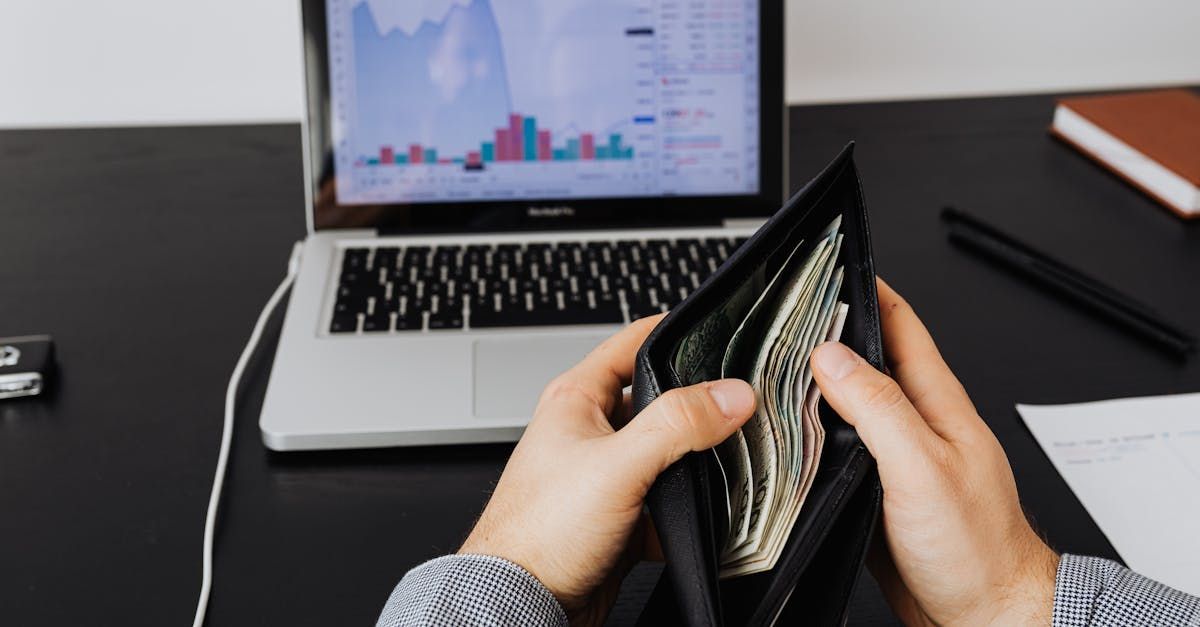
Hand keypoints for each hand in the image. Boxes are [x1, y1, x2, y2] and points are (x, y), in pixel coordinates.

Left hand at [459, 315, 755, 624]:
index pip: (632, 344)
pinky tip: (696, 519)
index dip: (673, 332)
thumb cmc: (537, 533)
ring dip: (692, 464)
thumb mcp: (617, 465)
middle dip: (696, 408)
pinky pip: (664, 503)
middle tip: (733, 409)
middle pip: (657, 402)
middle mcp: (588, 433)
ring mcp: (602, 476)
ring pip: (665, 455)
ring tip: (719, 465)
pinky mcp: (617, 518)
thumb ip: (677, 426)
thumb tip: (729, 396)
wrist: (522, 604)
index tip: (714, 329)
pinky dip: (685, 511)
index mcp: (576, 400)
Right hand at [810, 279, 1058, 625]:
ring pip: (846, 404)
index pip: (900, 323)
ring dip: (812, 385)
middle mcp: (915, 422)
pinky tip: (785, 437)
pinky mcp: (875, 491)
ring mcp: (895, 456)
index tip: (831, 264)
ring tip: (772, 367)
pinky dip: (810, 435)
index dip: (867, 287)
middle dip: (826, 331)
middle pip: (865, 359)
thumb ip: (879, 407)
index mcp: (936, 403)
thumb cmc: (976, 549)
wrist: (984, 617)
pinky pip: (837, 449)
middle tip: (783, 315)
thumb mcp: (924, 466)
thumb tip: (831, 357)